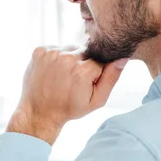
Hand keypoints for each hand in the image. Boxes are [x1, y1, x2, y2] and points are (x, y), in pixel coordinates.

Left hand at [6, 46, 127, 144]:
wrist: (39, 111)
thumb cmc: (69, 108)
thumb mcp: (96, 100)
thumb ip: (111, 78)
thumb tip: (122, 58)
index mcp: (83, 70)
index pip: (100, 61)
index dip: (95, 73)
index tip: (84, 84)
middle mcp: (67, 58)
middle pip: (85, 52)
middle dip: (83, 64)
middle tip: (73, 81)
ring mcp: (51, 53)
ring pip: (71, 49)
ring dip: (69, 59)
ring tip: (62, 77)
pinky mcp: (39, 51)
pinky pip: (56, 48)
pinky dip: (56, 57)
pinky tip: (52, 72)